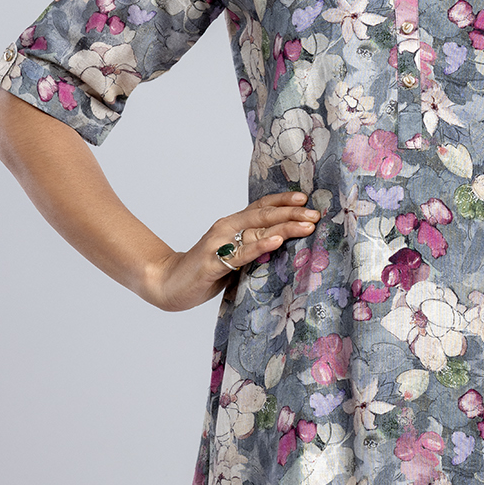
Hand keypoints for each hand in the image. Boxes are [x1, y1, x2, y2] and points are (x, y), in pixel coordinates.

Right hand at [146, 191, 320, 311]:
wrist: (167, 283)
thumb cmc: (204, 271)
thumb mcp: (233, 256)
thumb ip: (252, 248)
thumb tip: (284, 246)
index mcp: (232, 224)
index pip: (262, 206)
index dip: (285, 201)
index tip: (308, 201)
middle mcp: (226, 227)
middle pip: (264, 215)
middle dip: (293, 214)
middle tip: (317, 215)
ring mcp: (219, 242)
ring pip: (257, 230)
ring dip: (284, 227)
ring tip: (306, 225)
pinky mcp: (213, 261)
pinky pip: (241, 253)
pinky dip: (260, 246)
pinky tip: (276, 241)